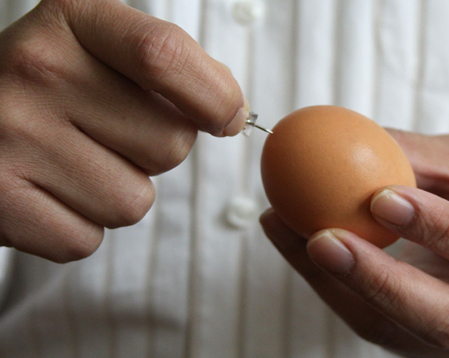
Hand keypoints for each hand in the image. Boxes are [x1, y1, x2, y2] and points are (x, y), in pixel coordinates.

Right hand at [0, 0, 246, 261]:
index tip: (227, 118)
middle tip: (113, 133)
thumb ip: (172, 66)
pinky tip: (50, 189)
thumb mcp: (103, 44)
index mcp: (73, 19)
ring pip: (133, 203)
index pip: (166, 57)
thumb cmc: (54, 84)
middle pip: (170, 144)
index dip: (215, 97)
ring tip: (76, 161)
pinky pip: (86, 239)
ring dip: (120, 191)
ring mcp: (10, 137)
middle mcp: (36, 70)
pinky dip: (80, 224)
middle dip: (160, 151)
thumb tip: (231, 113)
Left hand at [260, 130, 448, 356]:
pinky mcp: (426, 346)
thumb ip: (421, 157)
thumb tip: (349, 140)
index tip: (379, 196)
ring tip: (286, 231)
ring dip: (334, 284)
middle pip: (443, 318)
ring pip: (394, 329)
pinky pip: (372, 323)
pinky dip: (330, 286)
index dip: (437, 229)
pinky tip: (298, 245)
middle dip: (376, 281)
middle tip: (320, 238)